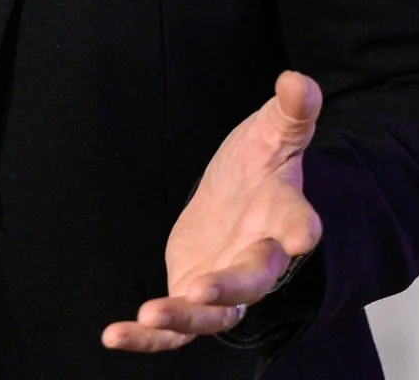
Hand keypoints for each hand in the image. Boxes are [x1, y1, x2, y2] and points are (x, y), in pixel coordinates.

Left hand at [102, 71, 324, 352]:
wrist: (238, 194)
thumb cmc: (259, 164)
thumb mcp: (272, 131)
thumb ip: (291, 110)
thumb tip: (298, 79)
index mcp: (283, 214)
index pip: (298, 223)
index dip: (302, 228)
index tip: (305, 234)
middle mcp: (259, 257)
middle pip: (253, 280)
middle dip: (230, 288)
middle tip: (202, 291)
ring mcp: (226, 283)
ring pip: (213, 316)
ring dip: (184, 318)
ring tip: (150, 315)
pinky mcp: (193, 296)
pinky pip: (174, 329)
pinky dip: (146, 337)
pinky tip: (113, 335)